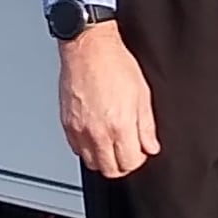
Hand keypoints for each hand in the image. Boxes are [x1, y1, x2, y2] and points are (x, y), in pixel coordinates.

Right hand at [57, 25, 161, 177]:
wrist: (89, 48)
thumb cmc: (115, 64)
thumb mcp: (142, 94)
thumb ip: (147, 126)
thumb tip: (150, 147)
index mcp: (119, 125)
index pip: (129, 163)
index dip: (138, 160)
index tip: (139, 150)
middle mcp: (97, 132)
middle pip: (109, 170)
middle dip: (121, 164)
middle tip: (127, 150)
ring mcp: (79, 129)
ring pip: (92, 163)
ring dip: (103, 158)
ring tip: (111, 142)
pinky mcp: (67, 124)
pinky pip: (77, 149)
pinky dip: (87, 148)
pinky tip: (96, 134)